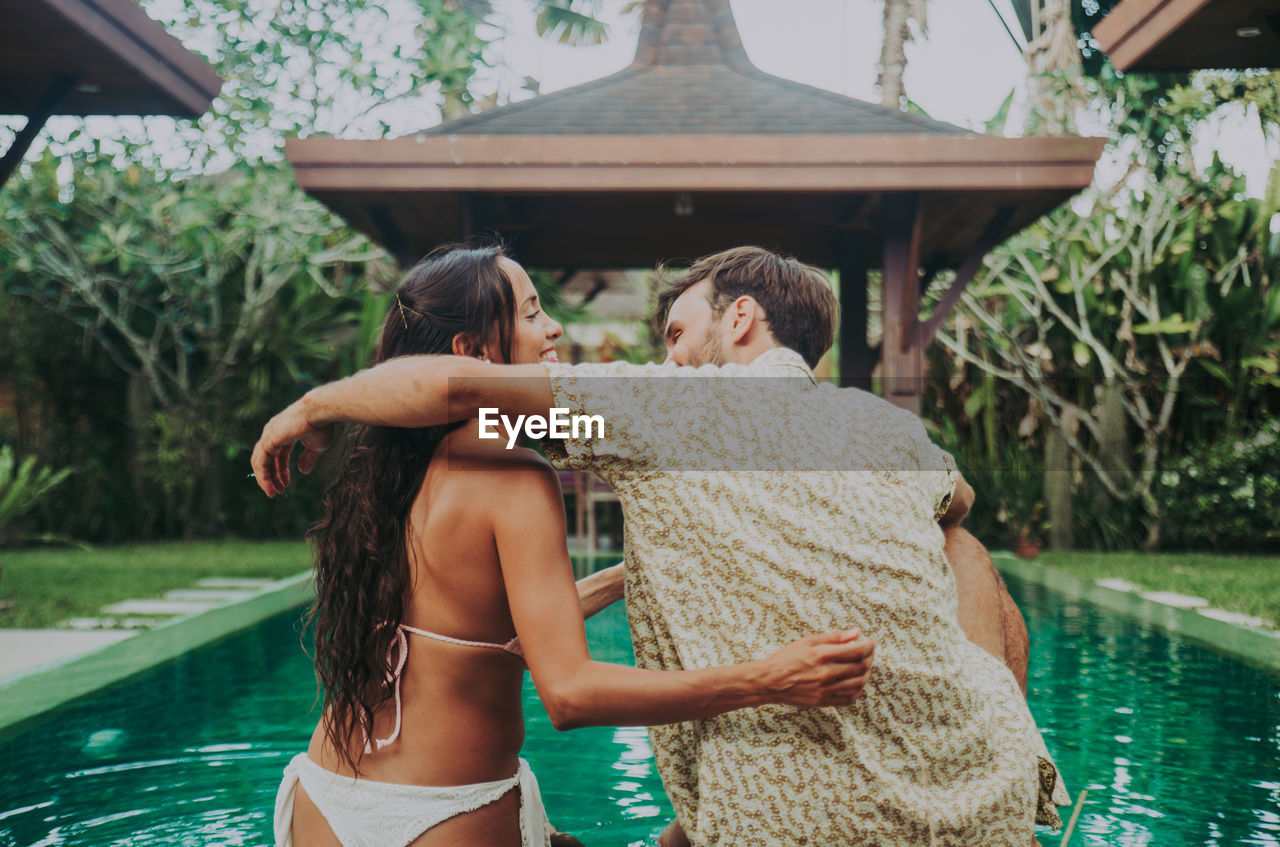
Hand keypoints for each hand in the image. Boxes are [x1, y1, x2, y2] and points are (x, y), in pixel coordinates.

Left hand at [250, 398, 334, 496]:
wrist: (322, 411)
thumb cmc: (322, 425)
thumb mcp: (317, 447)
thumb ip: (308, 459)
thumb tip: (302, 471)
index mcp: (284, 433)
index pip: (277, 455)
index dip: (281, 472)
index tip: (285, 486)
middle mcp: (272, 433)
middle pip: (266, 459)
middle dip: (271, 477)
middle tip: (276, 492)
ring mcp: (269, 435)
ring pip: (259, 461)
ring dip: (265, 479)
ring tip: (272, 493)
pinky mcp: (269, 439)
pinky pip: (260, 461)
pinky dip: (263, 476)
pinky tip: (269, 486)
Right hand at [759, 629, 875, 706]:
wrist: (770, 680)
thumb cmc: (788, 657)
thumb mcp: (809, 641)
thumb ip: (835, 637)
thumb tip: (857, 633)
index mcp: (823, 655)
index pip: (858, 651)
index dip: (870, 646)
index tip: (872, 642)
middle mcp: (826, 673)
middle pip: (861, 667)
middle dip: (870, 658)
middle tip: (869, 653)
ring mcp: (826, 690)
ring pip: (859, 684)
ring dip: (866, 674)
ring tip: (863, 667)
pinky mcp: (824, 701)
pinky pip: (849, 698)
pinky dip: (857, 690)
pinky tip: (855, 682)